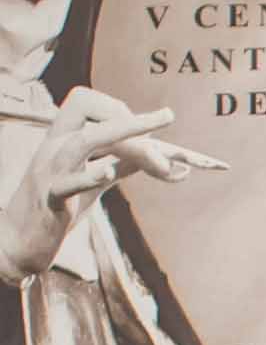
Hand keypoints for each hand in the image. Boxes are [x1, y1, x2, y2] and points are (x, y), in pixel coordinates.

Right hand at [35, 98, 217, 218]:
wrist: (18, 242)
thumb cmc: (60, 206)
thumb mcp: (95, 179)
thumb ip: (124, 163)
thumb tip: (164, 154)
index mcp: (61, 137)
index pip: (87, 102)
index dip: (120, 109)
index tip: (149, 130)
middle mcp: (53, 146)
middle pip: (83, 107)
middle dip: (128, 113)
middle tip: (168, 118)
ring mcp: (50, 171)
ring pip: (83, 141)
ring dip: (123, 136)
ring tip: (155, 148)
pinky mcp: (50, 200)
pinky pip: (68, 183)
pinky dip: (89, 176)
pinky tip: (108, 173)